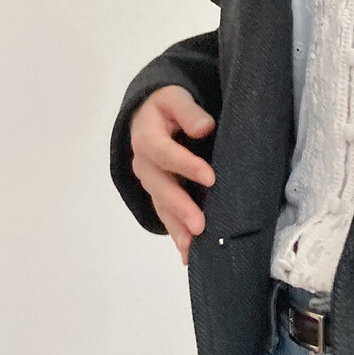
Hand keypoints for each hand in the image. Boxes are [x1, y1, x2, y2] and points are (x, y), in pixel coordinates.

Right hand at [130, 86, 216, 264]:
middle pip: (160, 187)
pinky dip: (177, 236)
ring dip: (177, 229)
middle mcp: (144, 164)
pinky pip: (166, 218)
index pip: (164, 152)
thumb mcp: (175, 99)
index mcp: (147, 137)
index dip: (185, 165)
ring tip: (192, 248)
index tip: (209, 178)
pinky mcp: (159, 197)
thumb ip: (189, 111)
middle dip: (180, 207)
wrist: (149, 118)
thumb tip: (204, 126)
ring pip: (162, 208)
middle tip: (199, 225)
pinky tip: (189, 255)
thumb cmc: (167, 108)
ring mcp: (151, 184)